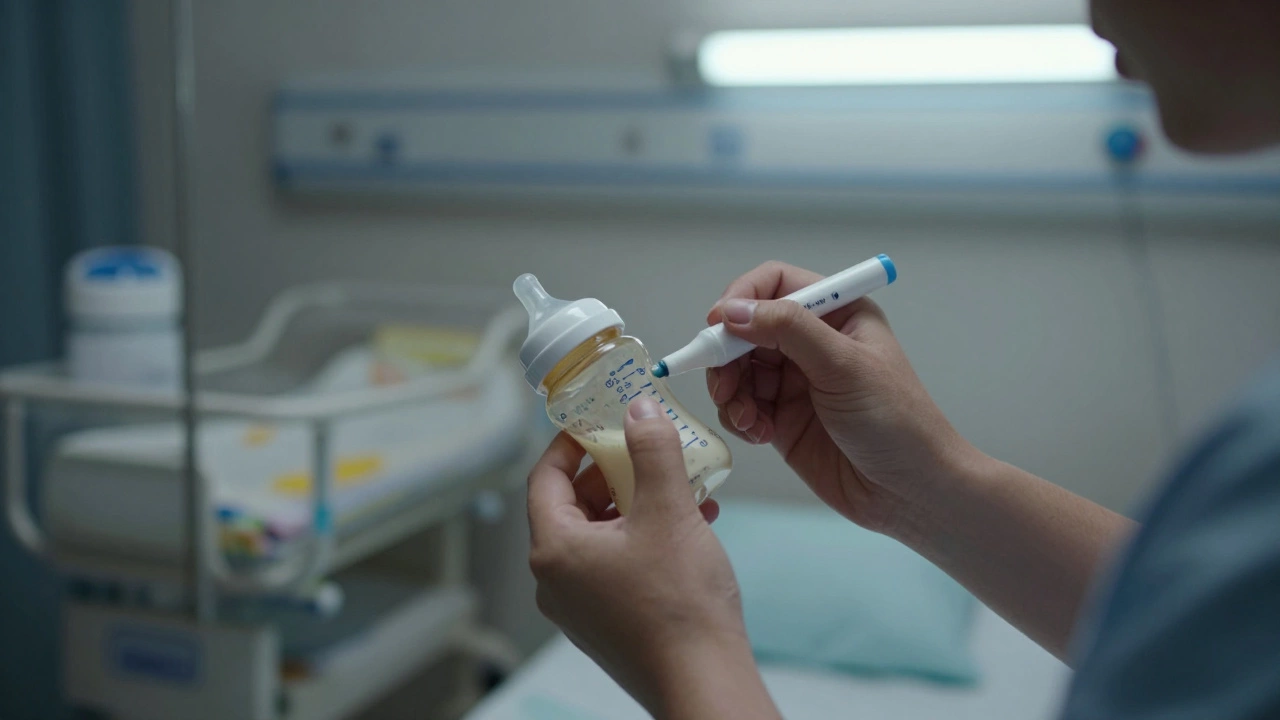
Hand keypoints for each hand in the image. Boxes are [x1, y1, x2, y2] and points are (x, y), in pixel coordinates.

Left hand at [527, 397, 774, 717]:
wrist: (703, 683)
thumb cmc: (680, 606)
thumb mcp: (669, 511)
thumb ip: (652, 451)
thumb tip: (639, 409)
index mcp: (555, 550)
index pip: (544, 478)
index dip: (569, 443)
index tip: (595, 420)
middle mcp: (556, 581)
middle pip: (571, 506)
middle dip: (611, 473)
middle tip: (642, 448)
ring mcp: (579, 607)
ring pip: (598, 536)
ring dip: (634, 505)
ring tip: (677, 487)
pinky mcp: (605, 624)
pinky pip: (614, 565)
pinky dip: (642, 539)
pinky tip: (689, 526)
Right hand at [706, 261, 977, 533]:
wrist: (910, 491)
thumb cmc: (894, 420)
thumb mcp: (844, 365)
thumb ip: (788, 330)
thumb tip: (732, 311)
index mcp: (836, 313)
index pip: (775, 284)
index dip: (742, 298)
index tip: (718, 326)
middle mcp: (811, 341)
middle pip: (746, 328)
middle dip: (728, 355)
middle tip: (725, 386)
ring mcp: (794, 381)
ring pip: (737, 369)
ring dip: (731, 392)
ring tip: (748, 419)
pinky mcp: (782, 418)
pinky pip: (742, 405)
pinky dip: (740, 417)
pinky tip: (761, 434)